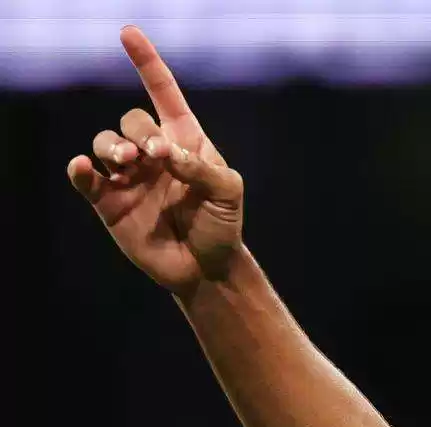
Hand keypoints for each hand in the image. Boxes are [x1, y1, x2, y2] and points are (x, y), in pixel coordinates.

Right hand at [67, 27, 244, 297]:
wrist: (207, 267)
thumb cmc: (222, 225)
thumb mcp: (228, 191)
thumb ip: (202, 167)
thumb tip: (166, 155)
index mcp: (184, 141)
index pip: (162, 94)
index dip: (146, 64)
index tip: (128, 33)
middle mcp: (152, 153)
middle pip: (132, 120)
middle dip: (141, 133)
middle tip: (157, 157)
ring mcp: (128, 176)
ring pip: (106, 142)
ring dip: (113, 147)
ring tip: (128, 164)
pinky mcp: (109, 201)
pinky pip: (86, 177)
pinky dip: (81, 169)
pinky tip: (85, 167)